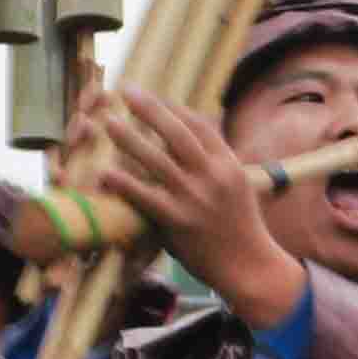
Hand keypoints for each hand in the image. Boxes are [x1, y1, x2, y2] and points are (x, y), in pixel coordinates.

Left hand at [76, 90, 299, 330]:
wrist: (251, 267)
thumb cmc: (241, 228)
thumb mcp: (238, 187)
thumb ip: (216, 165)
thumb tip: (194, 143)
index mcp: (229, 164)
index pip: (199, 126)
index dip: (173, 108)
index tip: (152, 96)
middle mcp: (213, 176)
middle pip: (177, 133)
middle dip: (150, 109)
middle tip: (127, 91)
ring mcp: (195, 198)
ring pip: (158, 160)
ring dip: (130, 139)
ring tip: (109, 123)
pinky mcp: (179, 222)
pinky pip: (146, 197)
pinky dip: (125, 183)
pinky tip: (106, 172)